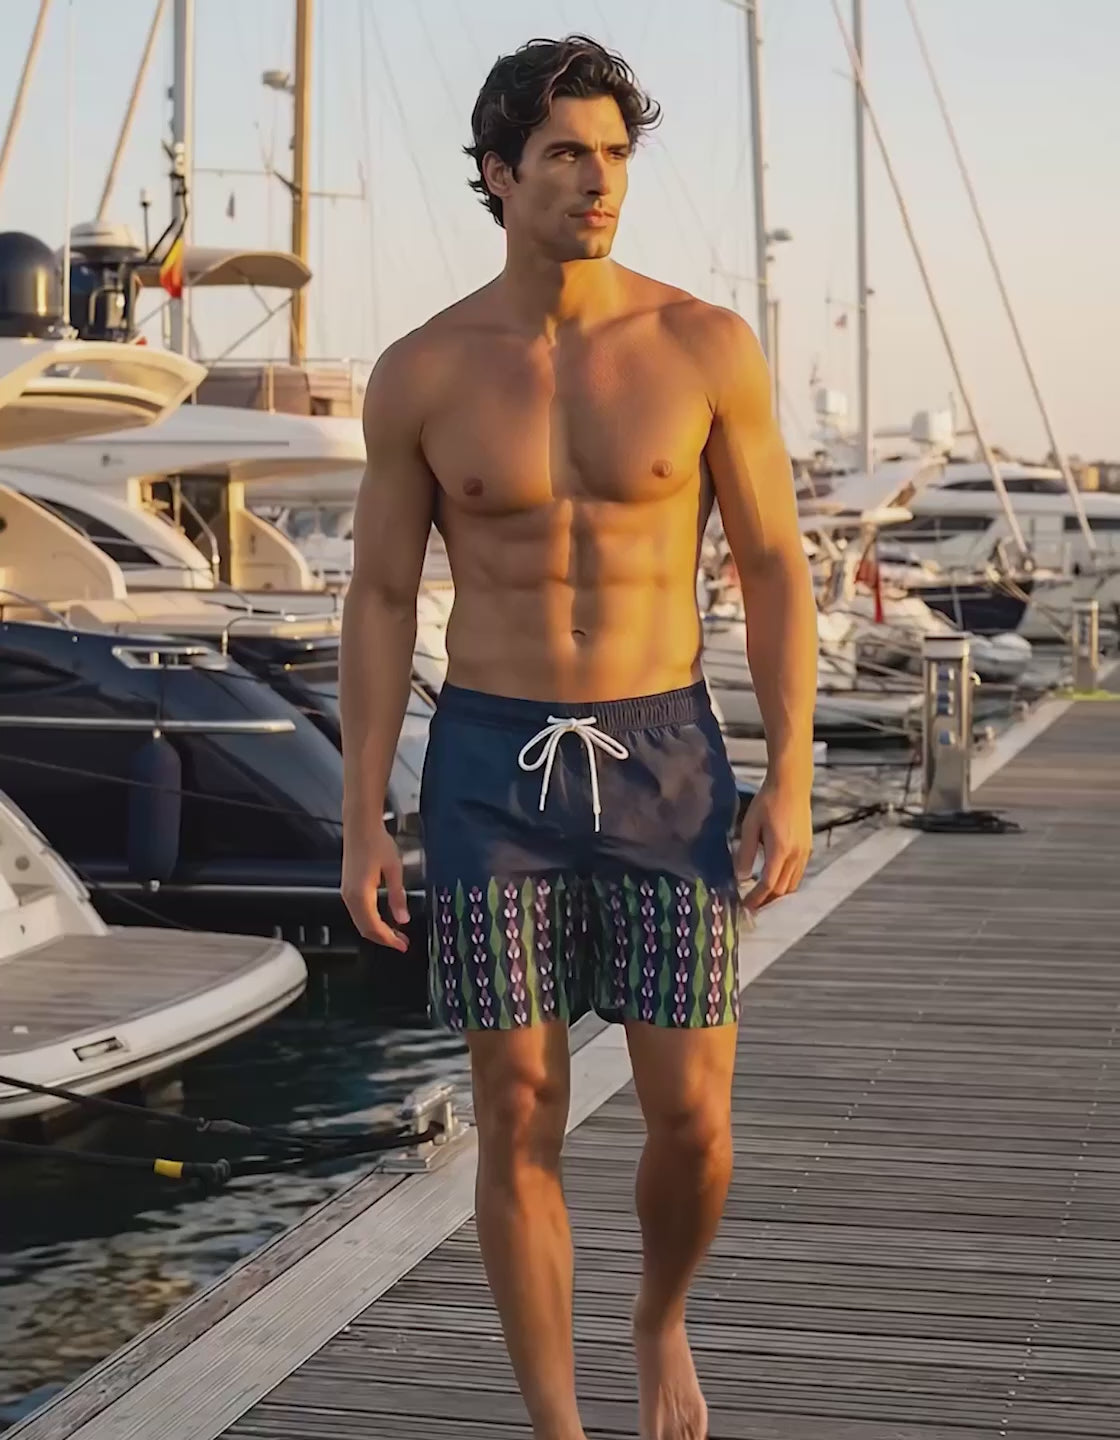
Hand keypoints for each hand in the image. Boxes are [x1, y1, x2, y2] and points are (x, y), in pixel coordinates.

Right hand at [341, 823, 409, 951]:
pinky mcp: (348, 888)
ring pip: (360, 922)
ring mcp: (347, 892)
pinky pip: (358, 912)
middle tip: (401, 942)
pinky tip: (383, 919)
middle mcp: (350, 896)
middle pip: (364, 928)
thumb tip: (403, 918)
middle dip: (383, 938)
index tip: (402, 945)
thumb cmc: (376, 842)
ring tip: (395, 933)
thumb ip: (397, 896)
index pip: (374, 927)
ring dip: (376, 930)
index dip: (389, 939)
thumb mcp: (394, 869)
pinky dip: (370, 921)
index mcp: (361, 894)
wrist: (360, 826)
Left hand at [737, 777, 811, 913]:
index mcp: (780, 850)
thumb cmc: (767, 802)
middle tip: (752, 906)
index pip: (769, 884)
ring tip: (762, 898)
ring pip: (793, 884)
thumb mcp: (750, 826)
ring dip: (778, 894)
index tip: (745, 906)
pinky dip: (786, 883)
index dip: (757, 898)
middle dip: (767, 901)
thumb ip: (745, 852)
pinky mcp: (807, 848)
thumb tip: (740, 876)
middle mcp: (796, 855)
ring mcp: (804, 852)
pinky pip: (798, 874)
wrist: (791, 786)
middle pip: (782, 889)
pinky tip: (775, 880)